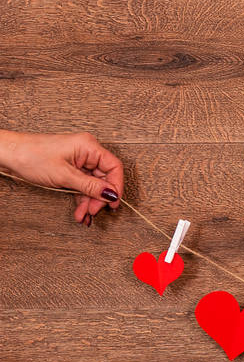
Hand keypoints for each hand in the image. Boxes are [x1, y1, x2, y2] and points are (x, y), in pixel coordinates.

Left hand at [0, 130, 123, 225]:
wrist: (9, 154)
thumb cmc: (31, 156)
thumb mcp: (64, 175)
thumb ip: (90, 186)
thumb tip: (111, 194)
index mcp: (89, 146)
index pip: (114, 167)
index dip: (116, 186)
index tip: (113, 202)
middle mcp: (86, 152)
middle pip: (104, 179)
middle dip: (99, 198)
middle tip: (94, 211)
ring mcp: (79, 161)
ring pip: (93, 186)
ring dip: (89, 202)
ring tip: (84, 215)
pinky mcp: (72, 169)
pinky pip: (83, 186)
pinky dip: (82, 199)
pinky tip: (80, 210)